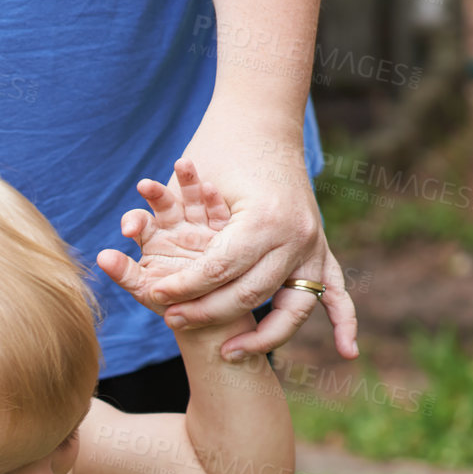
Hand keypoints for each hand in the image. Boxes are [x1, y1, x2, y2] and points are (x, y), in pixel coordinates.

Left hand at [96, 159, 236, 323]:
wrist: (207, 319)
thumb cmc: (172, 304)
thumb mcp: (146, 291)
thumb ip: (125, 274)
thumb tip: (101, 257)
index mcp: (155, 239)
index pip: (140, 222)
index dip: (133, 220)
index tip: (127, 228)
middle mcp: (177, 228)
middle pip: (165, 204)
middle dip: (157, 194)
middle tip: (146, 185)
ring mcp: (201, 227)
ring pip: (193, 200)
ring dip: (189, 183)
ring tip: (182, 165)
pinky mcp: (223, 232)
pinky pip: (219, 214)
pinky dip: (214, 201)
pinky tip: (210, 188)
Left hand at [139, 105, 357, 360]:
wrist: (262, 119)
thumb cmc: (219, 148)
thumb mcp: (195, 182)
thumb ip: (173, 217)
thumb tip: (126, 232)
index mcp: (264, 220)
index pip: (218, 272)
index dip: (184, 289)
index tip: (155, 298)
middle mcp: (294, 236)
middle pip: (249, 296)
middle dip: (208, 314)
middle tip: (172, 321)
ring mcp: (313, 244)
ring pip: (292, 308)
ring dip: (263, 337)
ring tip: (231, 353)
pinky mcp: (319, 247)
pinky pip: (336, 292)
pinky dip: (343, 322)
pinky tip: (346, 354)